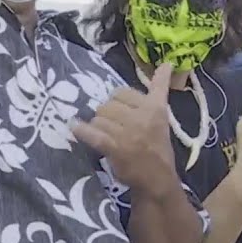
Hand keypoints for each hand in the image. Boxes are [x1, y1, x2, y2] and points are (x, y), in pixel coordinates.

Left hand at [73, 63, 178, 196]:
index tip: (122, 111)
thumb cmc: (158, 146)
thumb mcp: (163, 115)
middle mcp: (142, 117)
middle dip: (107, 114)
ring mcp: (128, 133)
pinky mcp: (115, 148)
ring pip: (100, 117)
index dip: (118, 100)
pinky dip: (81, 130)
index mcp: (154, 107)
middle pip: (109, 104)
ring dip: (98, 125)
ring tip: (104, 135)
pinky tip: (74, 125)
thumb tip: (167, 63)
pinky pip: (93, 133)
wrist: (157, 179)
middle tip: (113, 127)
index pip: (124, 92)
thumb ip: (159, 88)